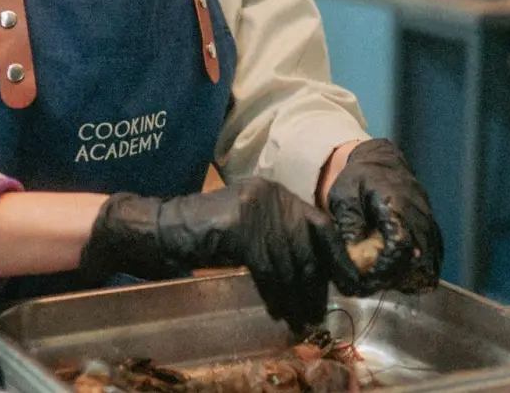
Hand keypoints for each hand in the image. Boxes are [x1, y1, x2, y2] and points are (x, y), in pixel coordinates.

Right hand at [79, 179, 349, 330]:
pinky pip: (266, 266)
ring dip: (295, 294)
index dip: (335, 255)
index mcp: (278, 193)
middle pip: (308, 243)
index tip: (345, 282)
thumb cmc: (208, 236)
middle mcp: (271, 194)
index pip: (320, 223)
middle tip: (315, 310)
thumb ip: (282, 240)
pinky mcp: (238, 225)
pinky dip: (274, 291)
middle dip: (314, 282)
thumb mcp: (252, 231)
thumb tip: (318, 272)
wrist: (163, 229)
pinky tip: (276, 308)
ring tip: (298, 317)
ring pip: (289, 258)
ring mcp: (254, 207)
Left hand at [326, 139, 442, 293]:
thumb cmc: (359, 180)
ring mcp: (429, 223)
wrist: (380, 162)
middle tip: (373, 283)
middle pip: (418, 260)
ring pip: (430, 262)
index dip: (385, 269)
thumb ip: (348, 226)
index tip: (367, 278)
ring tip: (386, 279)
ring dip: (409, 277)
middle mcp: (419, 216)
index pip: (400, 246)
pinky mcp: (433, 229)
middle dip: (395, 278)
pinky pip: (435, 258)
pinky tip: (403, 275)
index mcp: (396, 206)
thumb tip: (352, 257)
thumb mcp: (344, 198)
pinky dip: (421, 271)